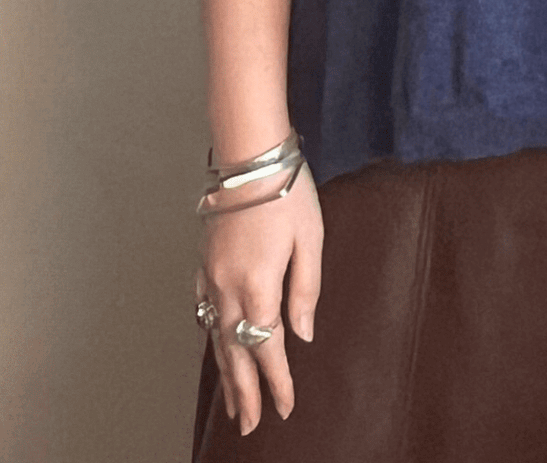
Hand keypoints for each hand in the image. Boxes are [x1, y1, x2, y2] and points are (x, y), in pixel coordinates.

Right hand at [196, 160, 323, 434]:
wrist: (249, 155)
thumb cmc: (286, 190)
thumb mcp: (310, 238)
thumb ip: (306, 290)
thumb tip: (303, 333)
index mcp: (259, 285)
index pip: (267, 347)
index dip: (277, 381)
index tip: (284, 407)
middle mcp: (229, 288)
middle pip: (236, 353)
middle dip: (245, 391)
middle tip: (250, 424)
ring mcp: (211, 276)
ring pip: (216, 337)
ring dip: (226, 372)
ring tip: (234, 401)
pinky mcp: (204, 262)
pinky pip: (204, 311)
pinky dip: (211, 337)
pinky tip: (216, 346)